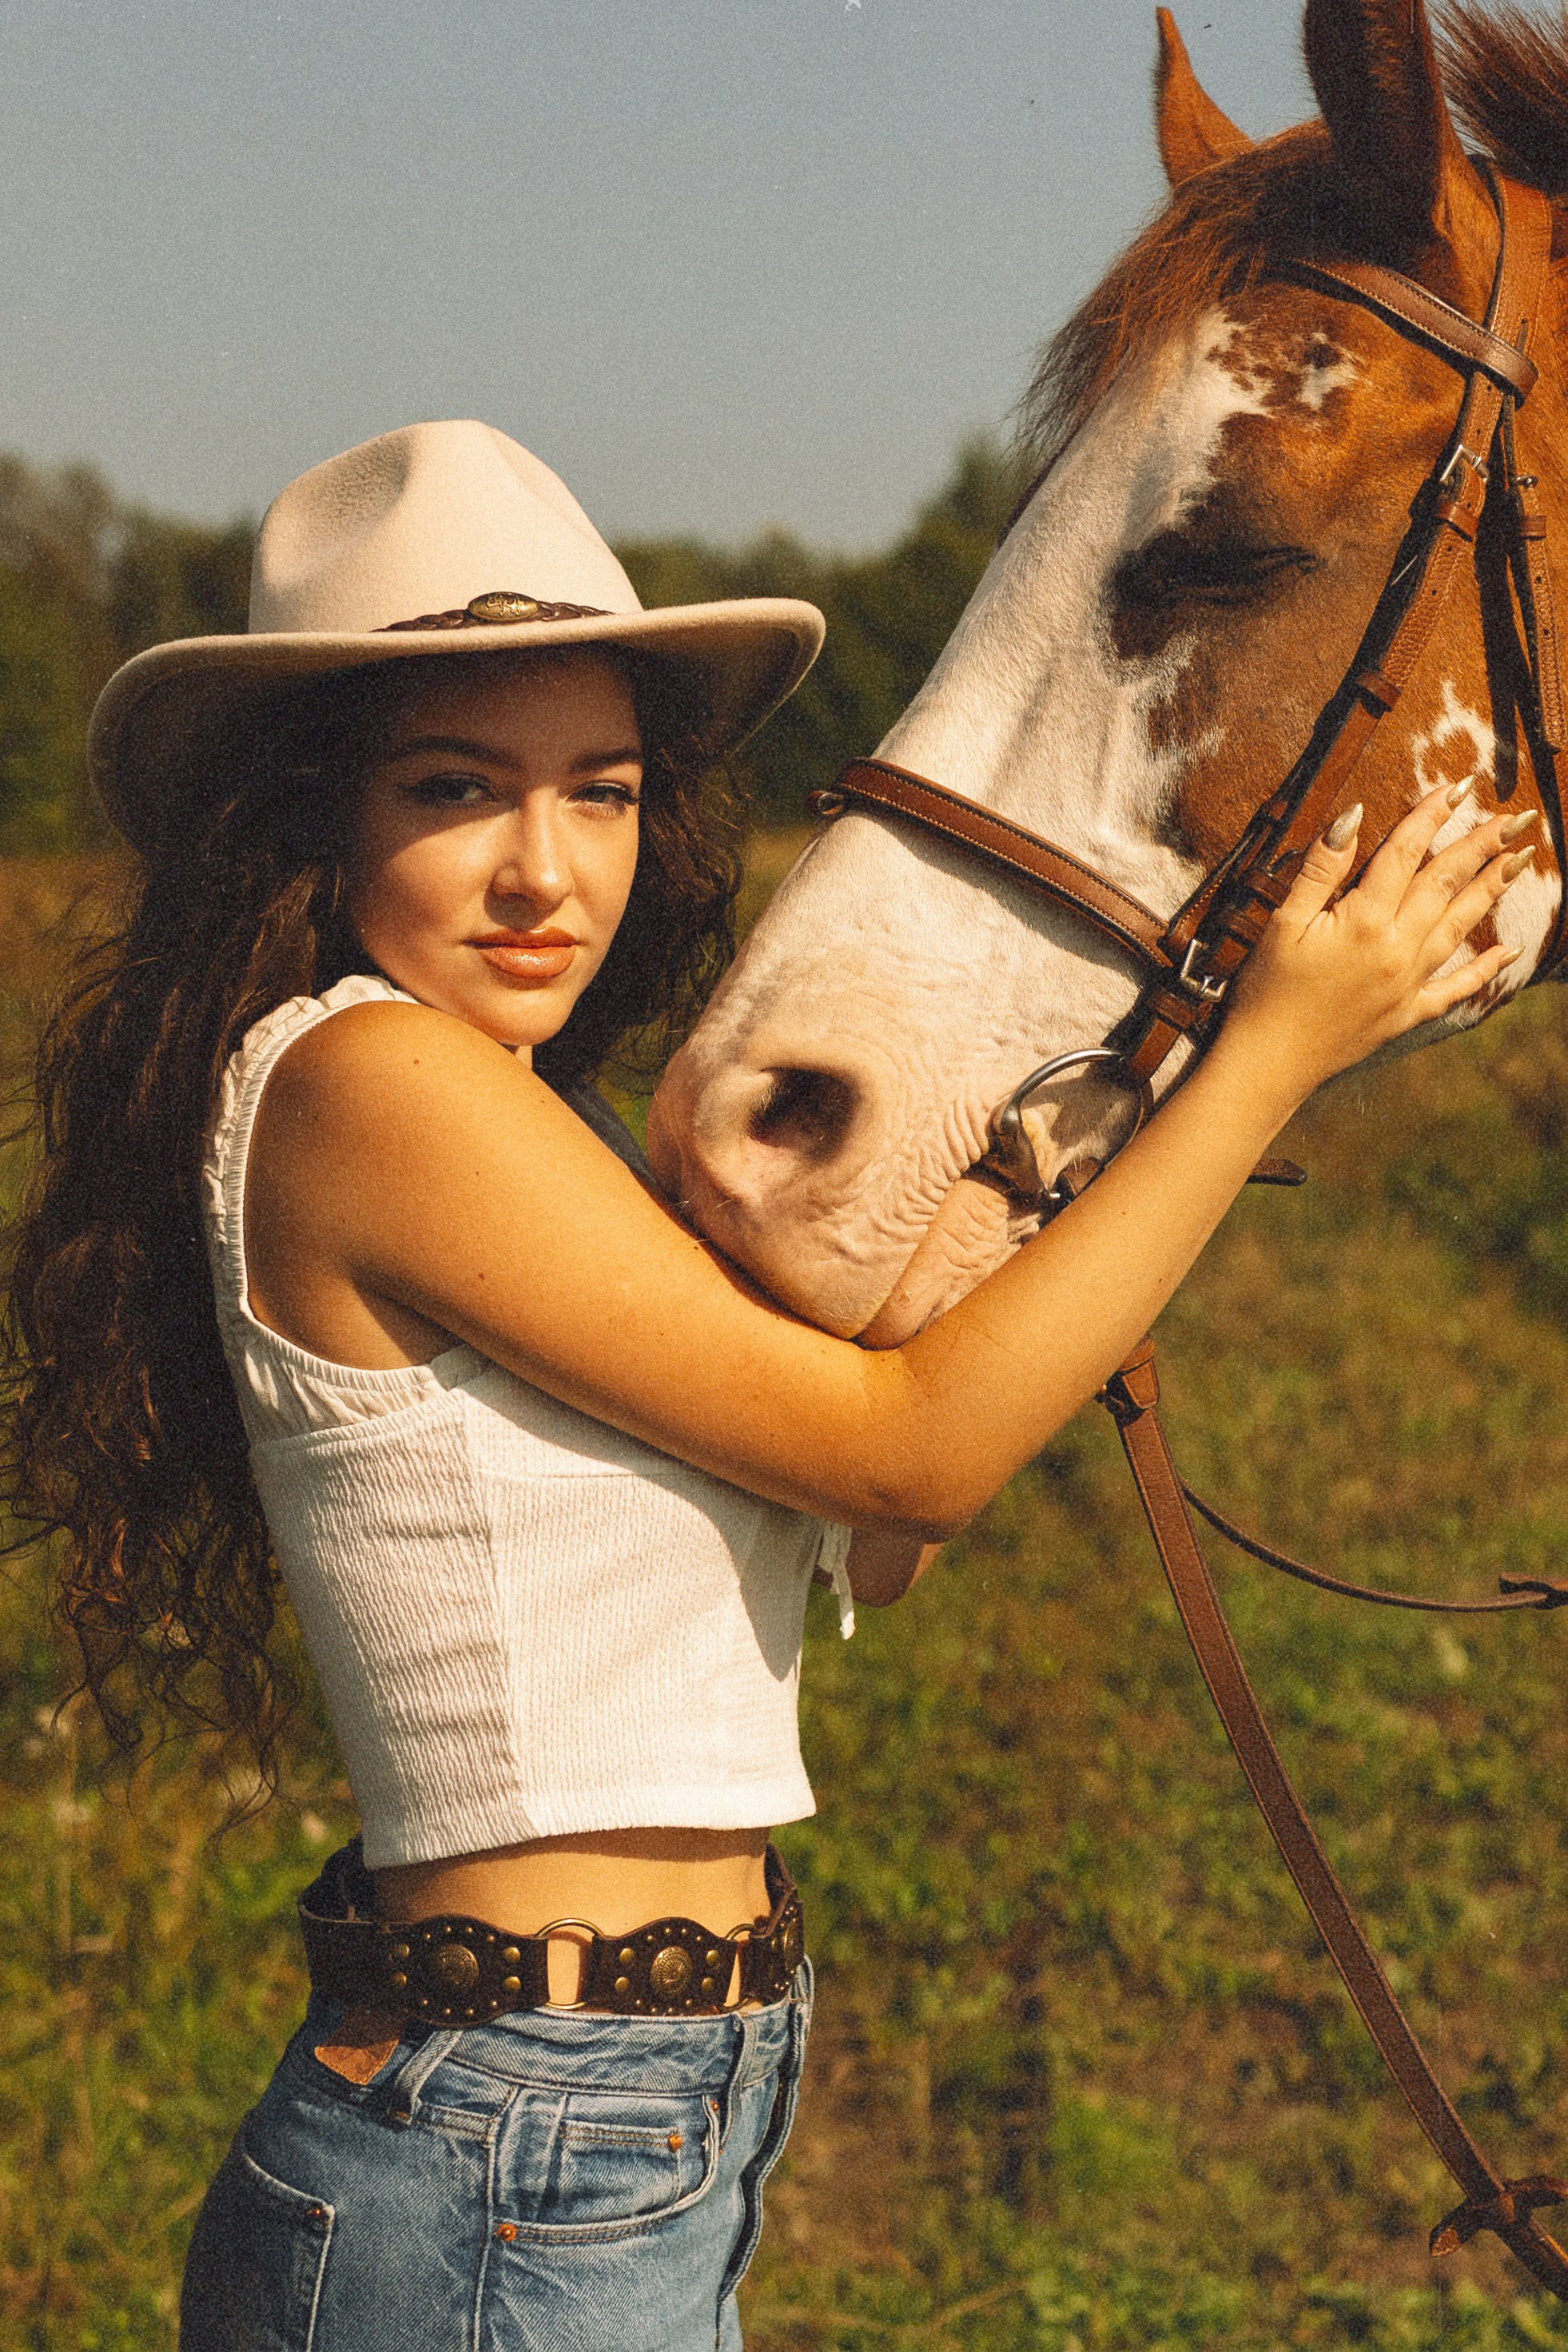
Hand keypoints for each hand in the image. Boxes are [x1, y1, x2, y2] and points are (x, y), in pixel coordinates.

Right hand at [1221, 782, 1533, 1099]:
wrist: (1268, 1062)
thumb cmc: (1266, 990)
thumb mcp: (1283, 921)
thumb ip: (1321, 869)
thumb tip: (1352, 816)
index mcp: (1364, 920)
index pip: (1405, 853)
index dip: (1431, 816)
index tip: (1459, 786)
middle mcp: (1397, 948)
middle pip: (1445, 884)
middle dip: (1481, 846)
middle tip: (1517, 819)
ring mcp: (1408, 983)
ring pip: (1459, 926)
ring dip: (1491, 890)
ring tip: (1520, 861)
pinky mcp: (1407, 1013)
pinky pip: (1456, 988)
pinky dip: (1485, 969)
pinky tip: (1511, 951)